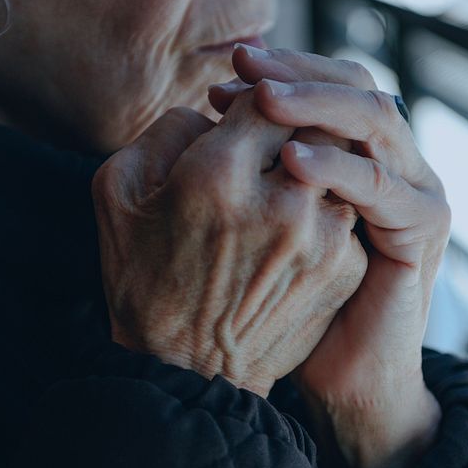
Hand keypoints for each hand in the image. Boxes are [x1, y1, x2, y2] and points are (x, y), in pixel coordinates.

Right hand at [91, 92, 367, 398]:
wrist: (188, 373)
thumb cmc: (145, 281)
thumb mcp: (118, 195)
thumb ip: (164, 131)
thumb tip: (216, 109)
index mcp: (218, 175)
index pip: (269, 97)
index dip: (260, 95)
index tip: (249, 108)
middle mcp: (281, 202)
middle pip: (316, 124)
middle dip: (297, 124)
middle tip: (278, 138)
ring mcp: (322, 238)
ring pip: (340, 166)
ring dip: (318, 166)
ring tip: (287, 184)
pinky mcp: (346, 269)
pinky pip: (349, 211)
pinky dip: (328, 209)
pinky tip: (298, 229)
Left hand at [210, 47, 450, 467]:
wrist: (342, 373)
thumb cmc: (290, 300)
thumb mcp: (262, 221)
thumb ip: (248, 168)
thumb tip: (205, 113)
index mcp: (357, 152)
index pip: (328, 81)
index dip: (281, 69)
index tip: (226, 72)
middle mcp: (390, 159)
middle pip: (355, 83)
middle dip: (296, 70)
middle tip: (244, 65)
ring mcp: (412, 188)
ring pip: (375, 118)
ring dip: (317, 102)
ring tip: (262, 100)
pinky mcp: (422, 226)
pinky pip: (381, 182)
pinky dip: (337, 165)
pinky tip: (290, 160)